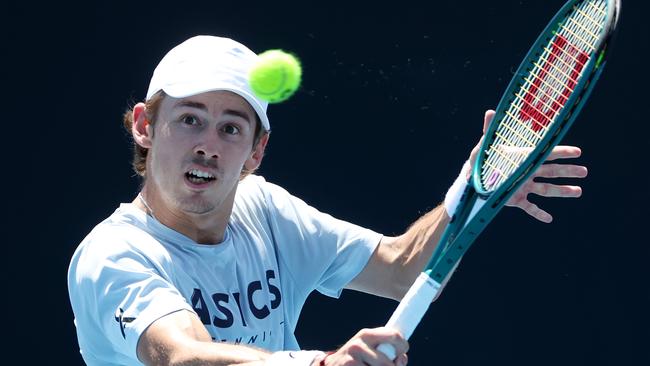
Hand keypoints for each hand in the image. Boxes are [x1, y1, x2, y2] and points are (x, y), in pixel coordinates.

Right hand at [316, 327, 407, 365]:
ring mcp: (351, 360)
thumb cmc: (357, 358)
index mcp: (366, 334)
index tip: (400, 355)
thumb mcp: (369, 348)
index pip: (394, 336)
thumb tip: (401, 359)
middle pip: (387, 364)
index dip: (402, 347)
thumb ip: (388, 351)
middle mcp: (358, 345)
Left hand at [469, 110, 587, 222]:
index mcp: (523, 159)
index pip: (545, 154)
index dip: (561, 153)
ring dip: (562, 191)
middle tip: (584, 172)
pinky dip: (538, 214)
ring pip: (546, 190)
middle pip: (552, 172)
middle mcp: (527, 173)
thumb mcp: (486, 145)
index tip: (577, 152)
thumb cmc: (481, 159)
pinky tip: (549, 219)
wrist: (474, 179)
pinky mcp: (516, 200)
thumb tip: (491, 111)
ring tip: (578, 191)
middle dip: (568, 172)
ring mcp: (523, 187)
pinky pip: (530, 208)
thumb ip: (490, 130)